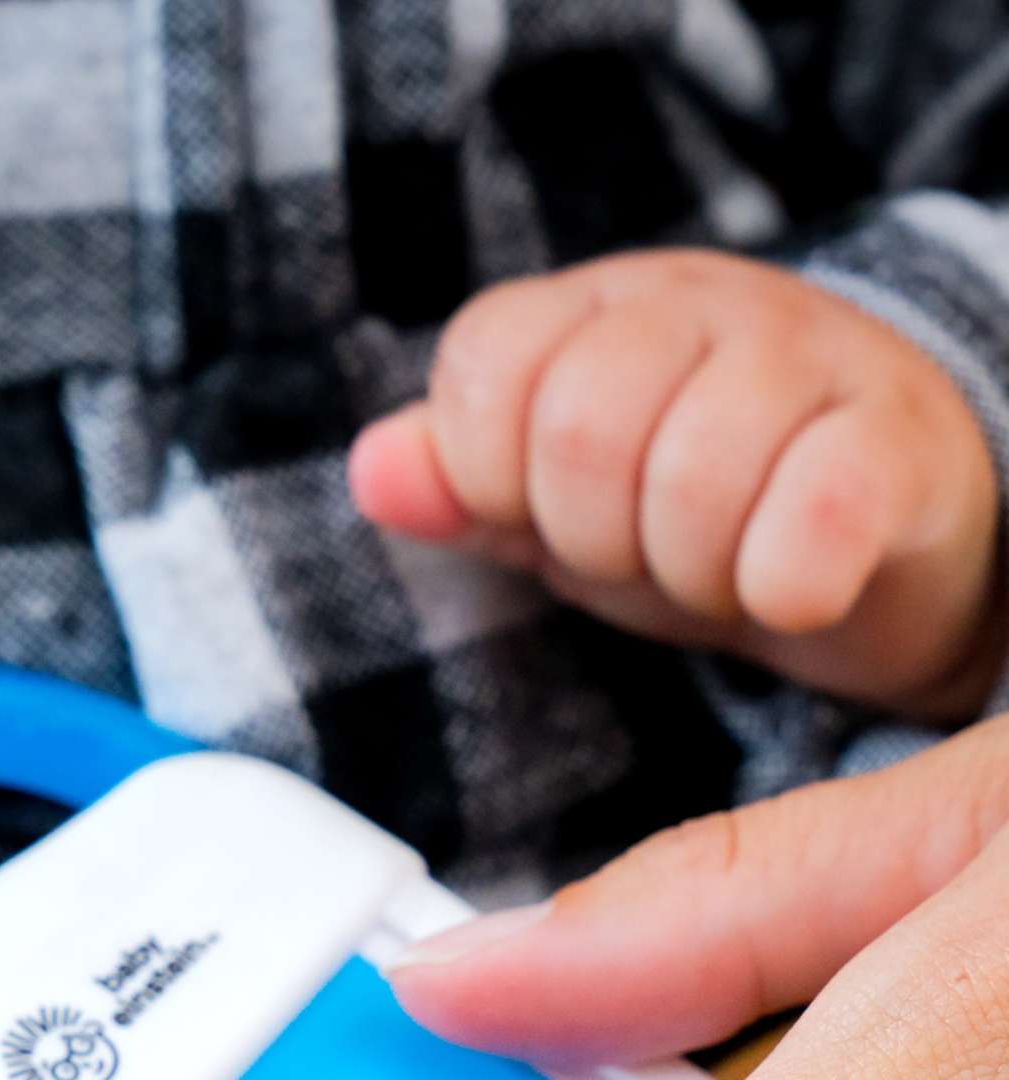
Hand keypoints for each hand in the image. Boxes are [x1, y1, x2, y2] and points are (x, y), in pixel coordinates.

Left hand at [350, 249, 1004, 716]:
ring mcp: (810, 359)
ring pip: (693, 476)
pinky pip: (815, 515)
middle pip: (579, 429)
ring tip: (720, 567)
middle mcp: (700, 306)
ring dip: (689, 571)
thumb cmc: (691, 510)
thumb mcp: (551, 505)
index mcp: (593, 312)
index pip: (485, 365)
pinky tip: (789, 588)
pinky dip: (782, 582)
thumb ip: (459, 488)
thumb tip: (370, 470)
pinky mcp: (895, 442)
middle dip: (592, 537)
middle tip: (644, 551)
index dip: (493, 475)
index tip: (545, 514)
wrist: (878, 532)